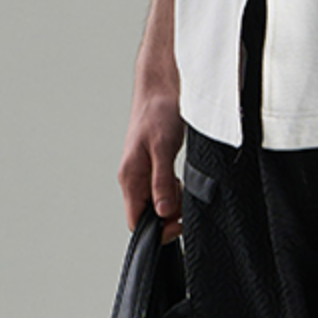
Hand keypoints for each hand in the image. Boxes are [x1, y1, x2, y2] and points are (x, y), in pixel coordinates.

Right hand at [118, 85, 184, 237]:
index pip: (136, 221)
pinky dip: (177, 190)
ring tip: (186, 188)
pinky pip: (164, 189)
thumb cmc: (158, 112)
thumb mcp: (163, 149)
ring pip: (159, 203)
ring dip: (175, 203)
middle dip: (170, 217)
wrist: (162, 87)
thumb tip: (164, 212)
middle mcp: (134, 179)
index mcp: (130, 177)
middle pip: (149, 215)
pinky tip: (184, 179)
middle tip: (187, 205)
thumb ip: (162, 183)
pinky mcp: (155, 166)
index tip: (178, 224)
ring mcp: (144, 173)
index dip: (157, 230)